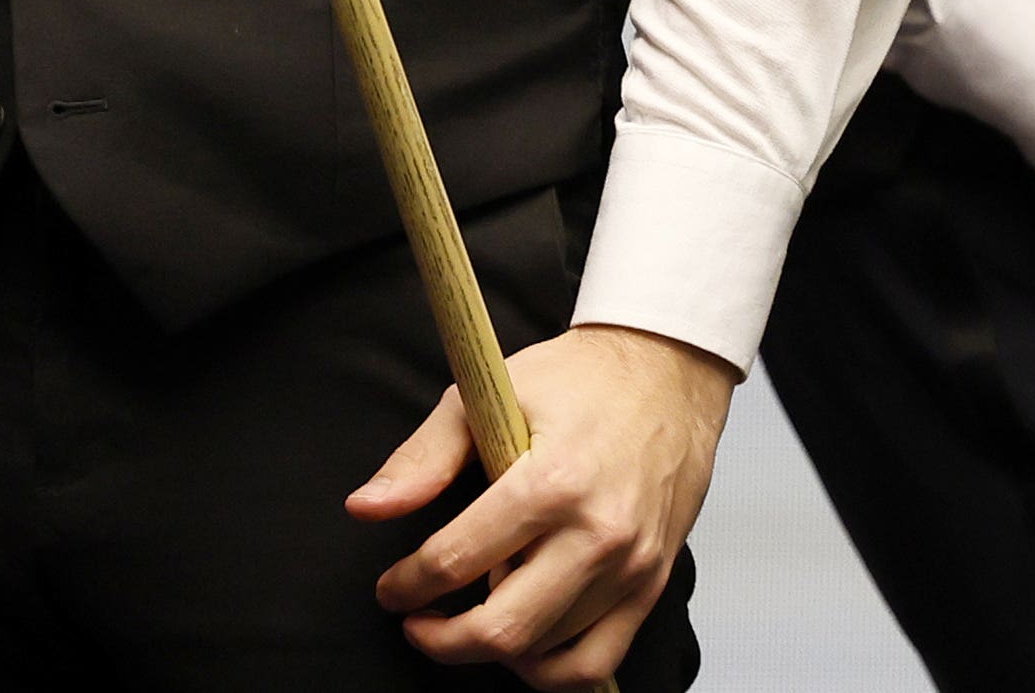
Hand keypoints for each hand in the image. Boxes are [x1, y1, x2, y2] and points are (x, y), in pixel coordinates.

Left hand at [350, 321, 730, 684]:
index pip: (456, 561)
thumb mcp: (491, 392)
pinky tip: (523, 646)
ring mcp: (631, 565)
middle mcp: (597, 533)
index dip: (407, 586)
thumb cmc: (580, 379)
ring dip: (492, 649)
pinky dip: (550, 673)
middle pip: (501, 627)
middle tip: (417, 622)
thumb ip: (424, 457)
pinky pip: (597, 664)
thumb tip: (364, 508)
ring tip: (469, 620)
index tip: (392, 588)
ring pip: (545, 653)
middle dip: (440, 638)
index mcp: (552, 481)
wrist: (669, 372)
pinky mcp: (652, 582)